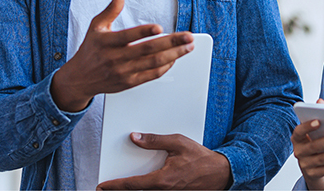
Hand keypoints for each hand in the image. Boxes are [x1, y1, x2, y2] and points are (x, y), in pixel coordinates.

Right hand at [50, 0, 194, 111]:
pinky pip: (151, 75)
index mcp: (107, 42)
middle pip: (147, 50)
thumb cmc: (90, 49)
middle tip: (188, 37)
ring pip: (153, 63)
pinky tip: (175, 59)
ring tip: (188, 47)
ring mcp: (123, 72)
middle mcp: (115, 58)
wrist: (80, 78)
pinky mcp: (129, 82)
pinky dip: (165, 67)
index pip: (128, 37)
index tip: (159, 27)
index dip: (144, 32)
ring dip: (174, 55)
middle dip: (171, 42)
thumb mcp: (96, 26)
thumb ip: (111, 9)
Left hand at [97, 133, 231, 189]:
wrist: (221, 173)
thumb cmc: (202, 158)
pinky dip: (146, 190)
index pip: (132, 184)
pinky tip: (143, 186)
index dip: (115, 186)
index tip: (102, 186)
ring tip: (120, 188)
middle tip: (106, 190)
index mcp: (163, 180)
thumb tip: (135, 138)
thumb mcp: (178, 143)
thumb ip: (155, 141)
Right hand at [292, 99, 323, 189]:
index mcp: (297, 138)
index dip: (307, 126)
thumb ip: (317, 114)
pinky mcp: (314, 174)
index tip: (318, 120)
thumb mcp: (314, 130)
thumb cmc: (314, 141)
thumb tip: (320, 101)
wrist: (311, 164)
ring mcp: (306, 164)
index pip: (299, 131)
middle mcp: (299, 151)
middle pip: (313, 146)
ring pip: (322, 159)